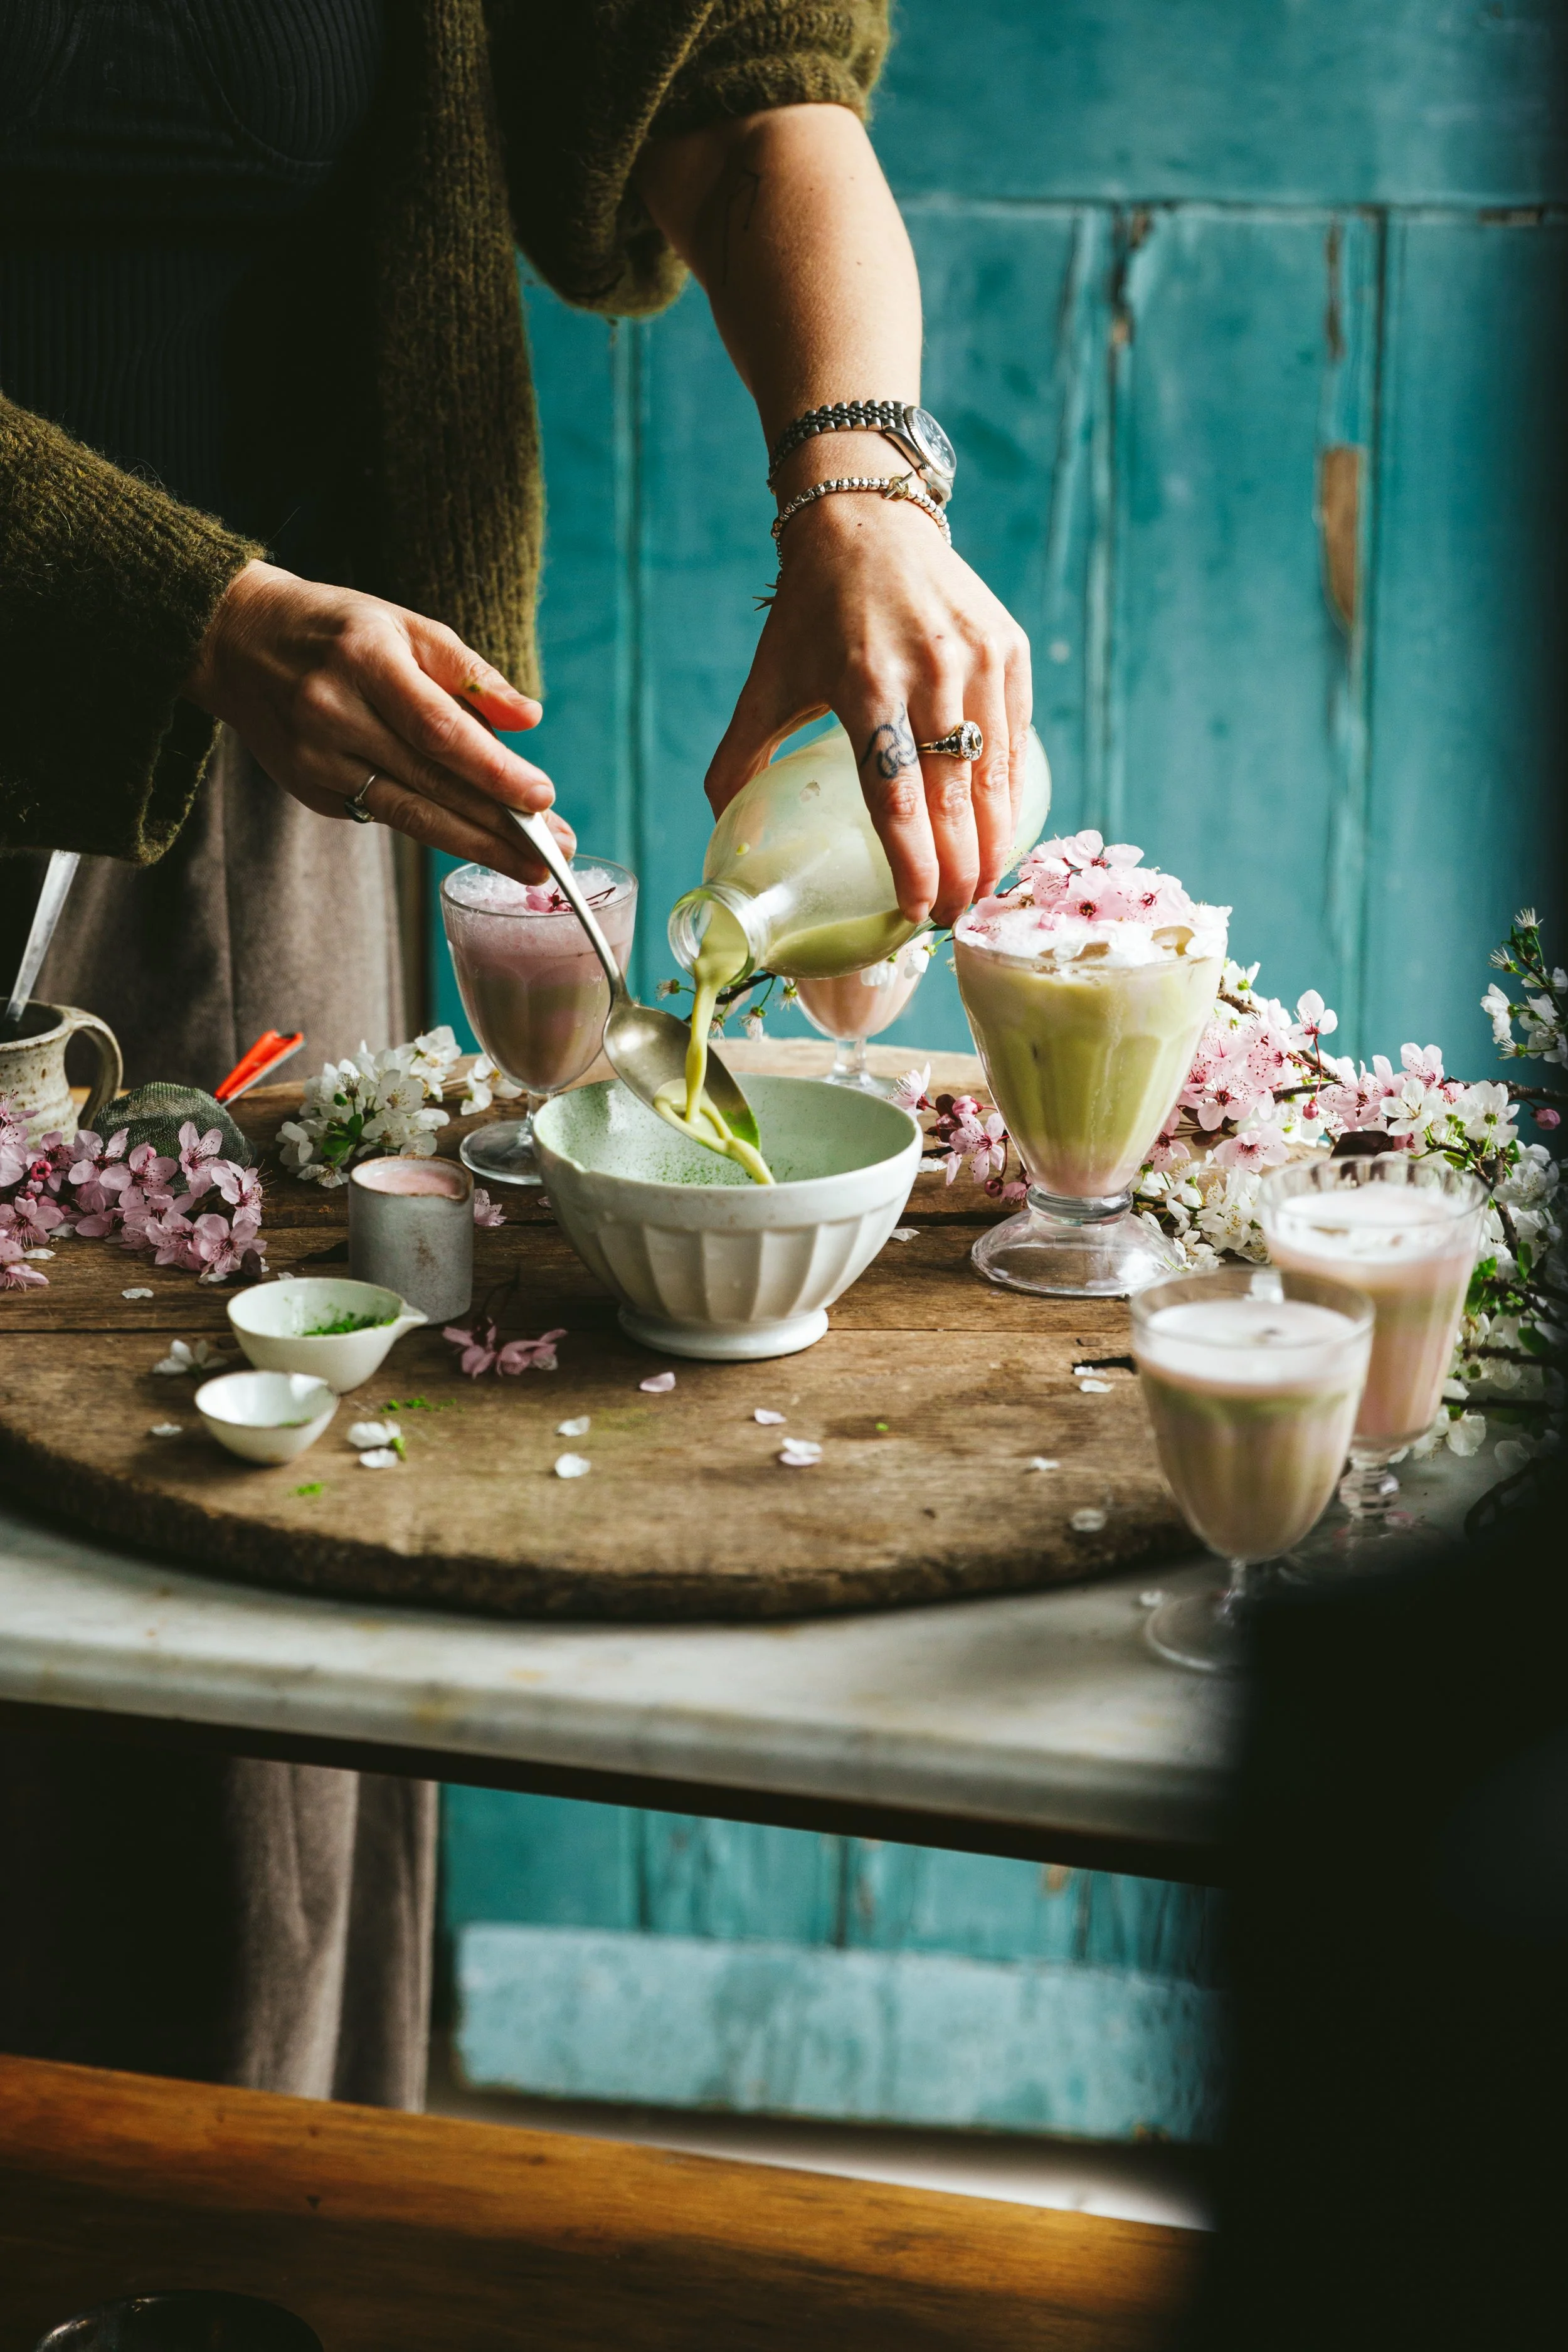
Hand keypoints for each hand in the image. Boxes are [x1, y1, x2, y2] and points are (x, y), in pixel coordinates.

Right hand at [182, 562, 575, 880]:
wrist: (236, 643)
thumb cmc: (338, 630)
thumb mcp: (404, 625)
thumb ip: (469, 672)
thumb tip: (530, 718)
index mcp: (365, 660)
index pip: (439, 730)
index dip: (493, 770)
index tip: (543, 798)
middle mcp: (334, 714)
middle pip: (430, 783)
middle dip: (499, 825)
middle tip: (554, 855)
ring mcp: (316, 760)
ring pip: (409, 814)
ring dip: (474, 844)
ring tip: (530, 867)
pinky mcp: (311, 791)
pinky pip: (385, 814)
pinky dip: (433, 827)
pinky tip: (474, 838)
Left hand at [703, 476, 1031, 927]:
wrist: (868, 518)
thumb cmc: (813, 611)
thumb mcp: (768, 682)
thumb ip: (740, 758)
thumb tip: (720, 831)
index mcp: (864, 683)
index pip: (897, 797)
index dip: (914, 865)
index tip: (918, 914)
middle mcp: (930, 671)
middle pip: (955, 800)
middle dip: (960, 873)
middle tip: (952, 921)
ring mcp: (978, 660)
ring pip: (996, 778)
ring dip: (992, 844)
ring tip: (978, 889)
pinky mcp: (1009, 650)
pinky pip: (1016, 743)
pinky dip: (1008, 795)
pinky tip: (996, 832)